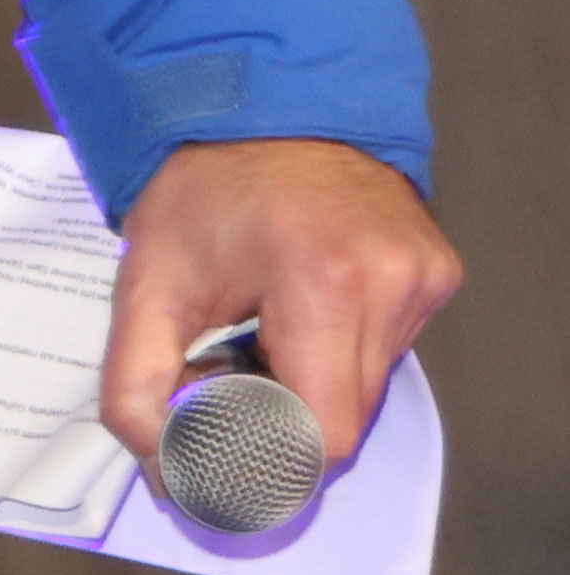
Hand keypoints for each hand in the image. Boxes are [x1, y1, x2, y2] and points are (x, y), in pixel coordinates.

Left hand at [105, 134, 455, 477]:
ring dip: (310, 384)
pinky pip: (387, 348)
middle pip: (347, 417)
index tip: (220, 441)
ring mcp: (424, 277)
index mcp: (327, 282)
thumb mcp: (144, 286)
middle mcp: (394, 282)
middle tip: (222, 372)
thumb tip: (166, 471)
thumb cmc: (202, 187)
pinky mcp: (437, 272)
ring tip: (257, 332)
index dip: (272, 456)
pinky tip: (297, 310)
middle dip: (280, 416)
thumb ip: (136, 387)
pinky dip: (338, 351)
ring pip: (368, 388)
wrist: (262, 103)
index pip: (326, 431)